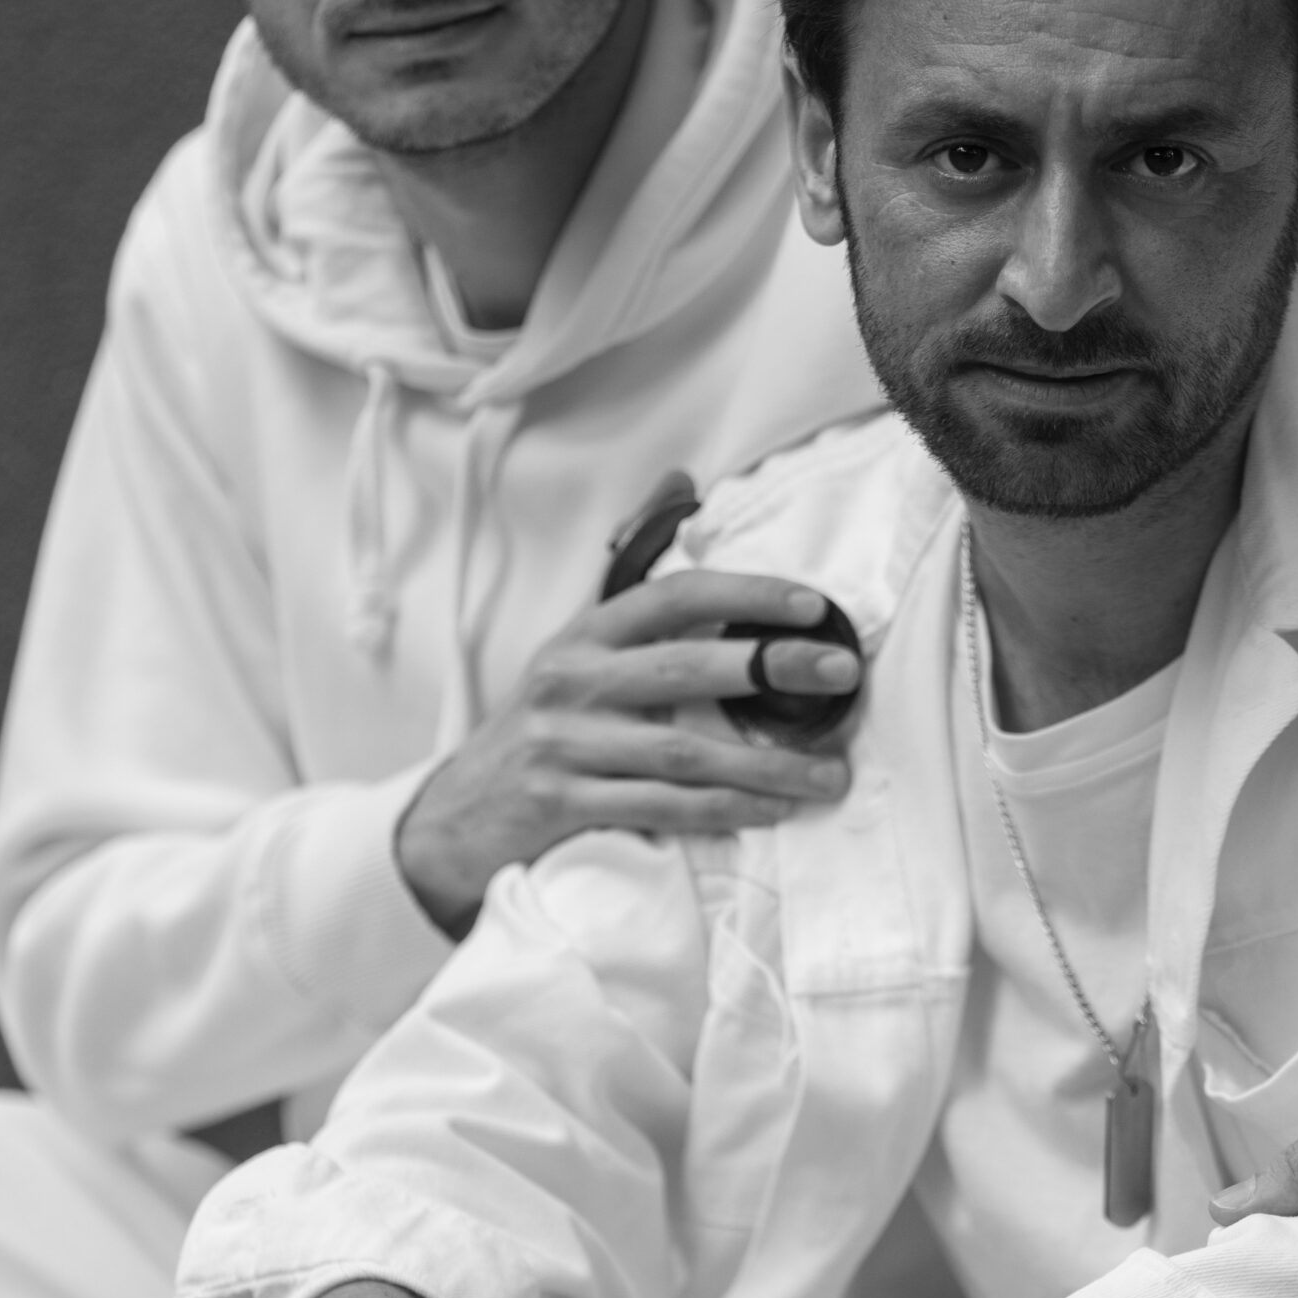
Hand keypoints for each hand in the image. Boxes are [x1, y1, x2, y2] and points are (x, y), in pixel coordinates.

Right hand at [395, 571, 859, 934]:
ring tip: (829, 774)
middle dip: (773, 668)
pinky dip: (721, 811)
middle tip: (842, 674)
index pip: (673, 597)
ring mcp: (563, 745)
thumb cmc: (543, 728)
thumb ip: (639, 585)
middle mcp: (570, 680)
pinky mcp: (561, 805)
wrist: (454, 817)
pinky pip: (660, 808)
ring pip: (683, 752)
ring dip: (766, 764)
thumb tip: (681, 479)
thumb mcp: (576, 652)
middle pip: (685, 668)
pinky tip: (770, 812)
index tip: (814, 607)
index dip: (745, 594)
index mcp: (583, 634)